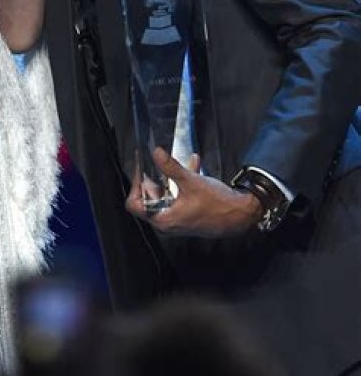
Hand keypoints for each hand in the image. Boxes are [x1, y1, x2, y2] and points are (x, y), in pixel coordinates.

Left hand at [126, 148, 262, 237]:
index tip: (141, 168)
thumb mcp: (191, 182)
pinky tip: (194, 162)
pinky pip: (179, 197)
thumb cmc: (217, 203)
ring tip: (172, 160)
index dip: (135, 185)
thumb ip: (171, 167)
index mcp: (163, 219)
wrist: (242, 215)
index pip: (134, 204)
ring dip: (168, 178)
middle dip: (152, 179)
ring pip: (165, 196)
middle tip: (153, 162)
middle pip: (148, 200)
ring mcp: (179, 220)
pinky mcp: (189, 215)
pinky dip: (182, 182)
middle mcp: (168, 223)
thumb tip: (155, 153)